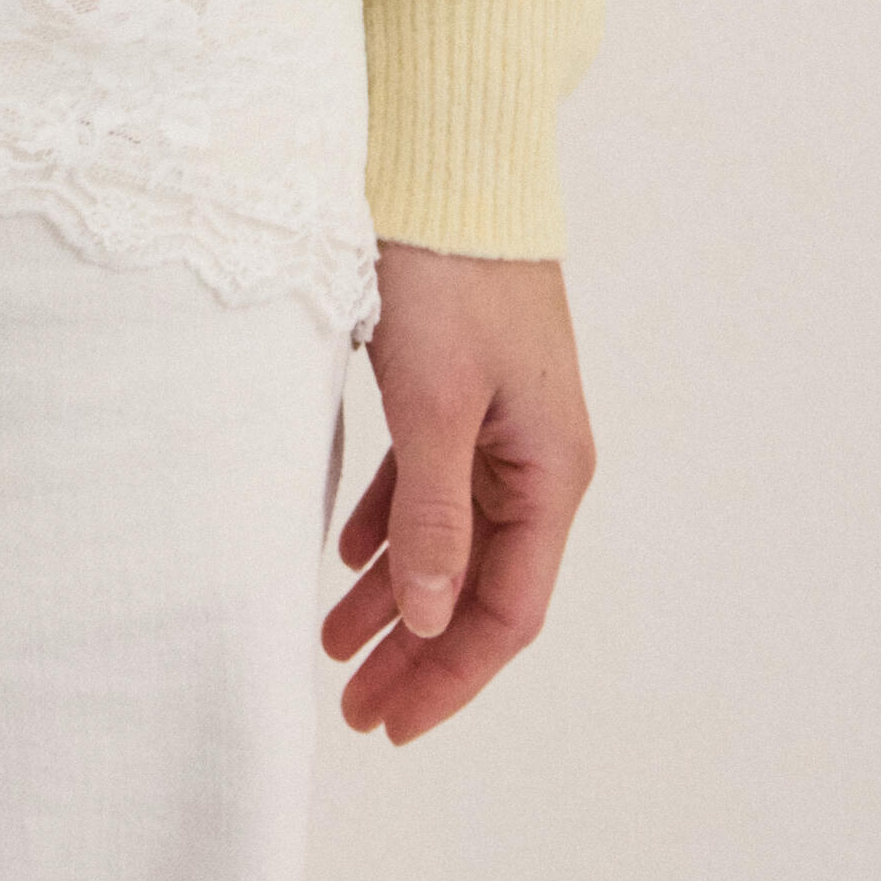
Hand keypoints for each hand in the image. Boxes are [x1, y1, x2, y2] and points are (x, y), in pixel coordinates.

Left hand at [319, 238, 596, 741]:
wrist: (450, 158)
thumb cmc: (448, 273)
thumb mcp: (433, 403)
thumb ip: (432, 517)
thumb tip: (428, 622)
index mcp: (550, 470)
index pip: (505, 610)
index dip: (448, 675)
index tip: (389, 722)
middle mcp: (536, 455)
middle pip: (478, 584)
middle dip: (418, 652)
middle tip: (354, 708)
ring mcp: (501, 420)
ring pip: (448, 537)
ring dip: (394, 595)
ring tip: (331, 645)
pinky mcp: (463, 387)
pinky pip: (428, 482)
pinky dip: (388, 525)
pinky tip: (345, 556)